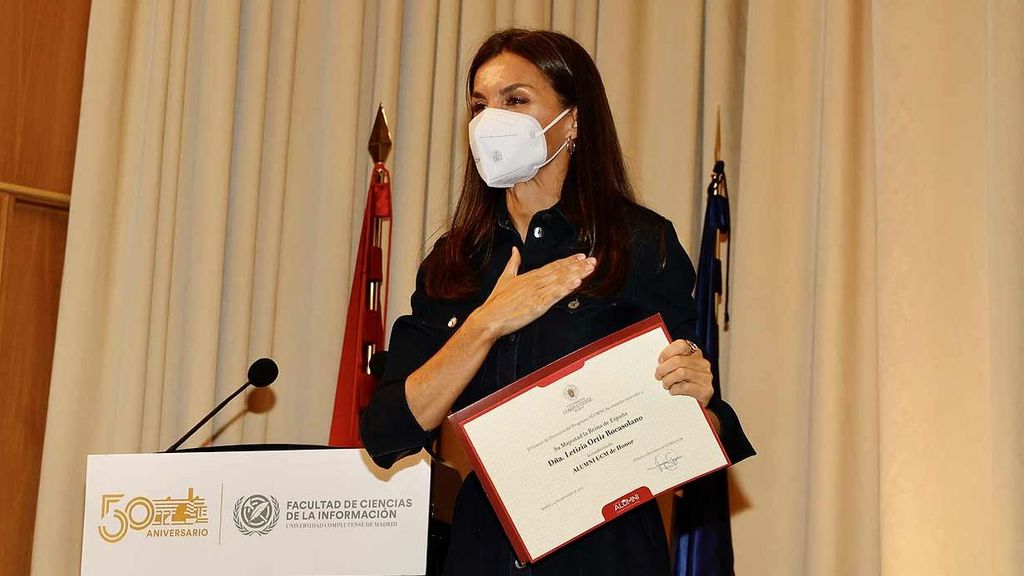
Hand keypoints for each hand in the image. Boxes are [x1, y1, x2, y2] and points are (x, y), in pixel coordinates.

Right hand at [468, 247, 596, 338]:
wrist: (489, 318)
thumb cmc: (496, 302)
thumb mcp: (504, 277)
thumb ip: (513, 263)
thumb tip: (515, 250)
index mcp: (529, 276)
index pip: (552, 266)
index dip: (568, 261)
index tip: (580, 257)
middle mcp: (535, 282)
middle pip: (560, 271)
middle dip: (577, 266)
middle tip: (592, 260)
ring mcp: (537, 293)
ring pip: (560, 281)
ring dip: (576, 274)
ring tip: (589, 269)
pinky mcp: (538, 305)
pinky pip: (555, 295)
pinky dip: (566, 288)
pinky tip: (576, 283)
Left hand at [655, 340, 712, 406]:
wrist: (701, 403)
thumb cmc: (687, 383)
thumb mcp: (680, 369)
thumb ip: (672, 361)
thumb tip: (660, 362)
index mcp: (695, 355)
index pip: (682, 345)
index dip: (668, 352)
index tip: (661, 360)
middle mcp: (702, 364)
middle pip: (678, 360)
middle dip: (664, 368)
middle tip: (658, 375)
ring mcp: (705, 377)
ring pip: (681, 373)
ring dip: (668, 380)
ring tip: (666, 384)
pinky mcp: (705, 390)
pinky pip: (685, 387)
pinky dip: (675, 389)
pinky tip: (673, 390)